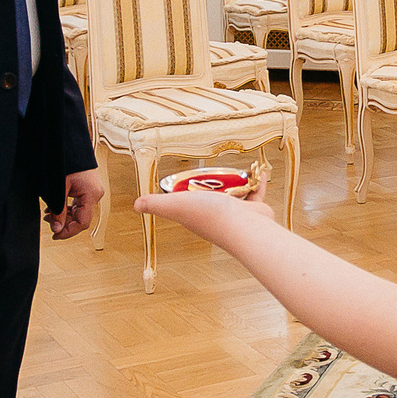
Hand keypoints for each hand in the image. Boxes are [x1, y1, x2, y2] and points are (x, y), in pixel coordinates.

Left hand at [49, 168, 104, 240]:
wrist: (69, 144)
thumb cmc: (66, 161)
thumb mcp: (59, 188)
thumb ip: (58, 210)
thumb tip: (56, 229)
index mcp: (92, 194)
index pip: (83, 222)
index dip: (68, 232)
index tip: (55, 235)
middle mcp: (96, 193)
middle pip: (81, 218)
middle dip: (64, 223)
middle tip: (48, 222)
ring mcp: (93, 190)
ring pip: (79, 211)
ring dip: (64, 215)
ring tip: (49, 214)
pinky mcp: (88, 187)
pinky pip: (79, 203)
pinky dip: (67, 207)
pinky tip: (56, 207)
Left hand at [133, 178, 275, 243]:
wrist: (244, 227)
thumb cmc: (210, 216)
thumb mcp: (176, 205)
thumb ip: (157, 204)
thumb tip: (136, 205)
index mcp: (196, 214)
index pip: (187, 201)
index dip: (184, 192)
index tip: (183, 178)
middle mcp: (215, 214)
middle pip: (212, 196)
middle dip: (211, 185)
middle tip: (210, 171)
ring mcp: (236, 213)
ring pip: (235, 194)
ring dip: (236, 182)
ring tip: (235, 171)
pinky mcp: (254, 209)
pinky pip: (256, 192)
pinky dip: (258, 182)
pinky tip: (260, 172)